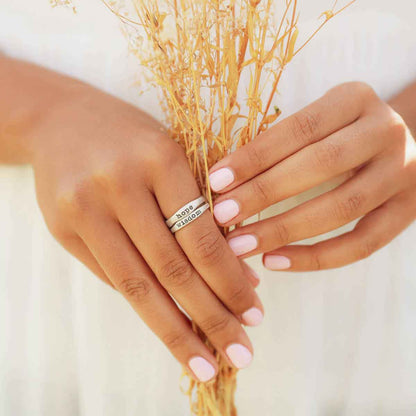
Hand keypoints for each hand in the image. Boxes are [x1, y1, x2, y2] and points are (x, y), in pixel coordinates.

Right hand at [30, 83, 262, 381]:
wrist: (61, 120)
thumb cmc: (130, 137)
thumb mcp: (171, 155)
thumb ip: (199, 212)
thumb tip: (236, 274)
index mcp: (159, 158)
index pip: (201, 237)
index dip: (229, 282)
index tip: (254, 314)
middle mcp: (118, 184)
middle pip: (172, 269)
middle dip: (211, 317)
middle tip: (240, 353)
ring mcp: (83, 208)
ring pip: (138, 284)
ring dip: (175, 329)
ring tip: (205, 359)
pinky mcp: (61, 227)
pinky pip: (111, 277)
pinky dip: (144, 304)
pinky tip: (168, 322)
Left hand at [208, 82, 415, 270]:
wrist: (398, 145)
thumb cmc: (338, 134)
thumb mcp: (318, 122)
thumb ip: (281, 144)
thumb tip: (224, 183)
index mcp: (355, 99)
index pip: (299, 129)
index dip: (255, 156)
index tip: (217, 181)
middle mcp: (385, 132)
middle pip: (321, 165)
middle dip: (264, 193)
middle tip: (223, 215)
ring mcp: (402, 174)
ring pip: (342, 208)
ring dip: (283, 230)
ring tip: (240, 245)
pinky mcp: (406, 212)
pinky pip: (361, 244)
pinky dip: (315, 258)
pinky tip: (274, 261)